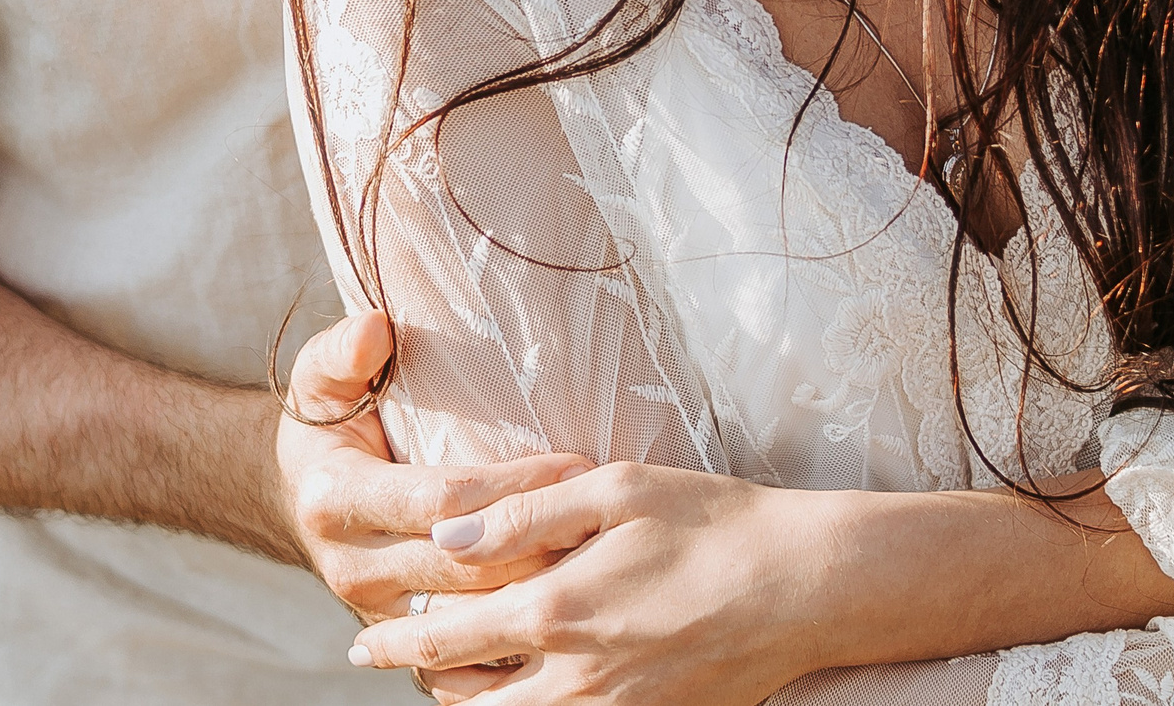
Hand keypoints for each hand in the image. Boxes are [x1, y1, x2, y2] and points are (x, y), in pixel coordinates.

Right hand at [277, 313, 589, 626]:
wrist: (294, 499)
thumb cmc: (326, 425)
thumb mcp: (319, 379)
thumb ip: (343, 352)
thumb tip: (375, 328)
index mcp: (335, 500)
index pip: (440, 499)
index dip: (511, 486)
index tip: (573, 463)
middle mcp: (352, 566)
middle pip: (465, 566)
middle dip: (540, 539)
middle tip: (605, 510)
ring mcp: (377, 614)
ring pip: (474, 616)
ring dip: (537, 587)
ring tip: (600, 552)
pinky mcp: (402, 640)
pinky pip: (470, 650)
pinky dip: (518, 631)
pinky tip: (566, 601)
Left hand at [343, 460, 842, 704]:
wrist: (807, 586)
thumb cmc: (711, 521)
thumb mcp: (613, 490)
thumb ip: (521, 513)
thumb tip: (443, 537)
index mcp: (557, 610)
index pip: (450, 638)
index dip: (400, 641)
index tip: (366, 643)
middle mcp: (577, 676)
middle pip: (470, 700)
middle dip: (425, 679)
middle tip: (392, 661)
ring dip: (473, 705)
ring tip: (450, 680)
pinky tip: (527, 694)